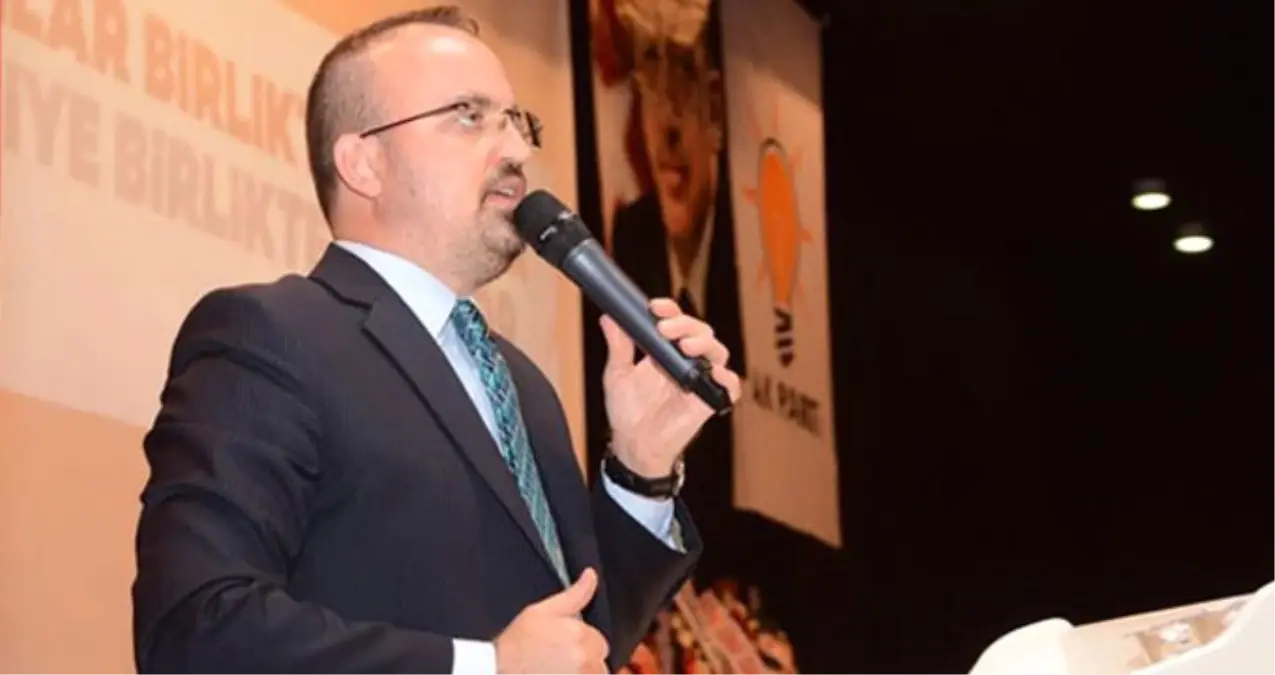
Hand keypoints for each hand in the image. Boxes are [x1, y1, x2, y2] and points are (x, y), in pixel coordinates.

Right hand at [493, 568, 608, 674]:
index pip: (600, 643)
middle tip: (557, 660)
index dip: (583, 643)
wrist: (497, 668)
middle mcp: (585, 661)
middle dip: (584, 662)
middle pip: (599, 663)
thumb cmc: (517, 643)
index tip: (564, 647)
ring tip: (555, 671)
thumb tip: (591, 575)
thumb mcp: (543, 611)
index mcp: (581, 636)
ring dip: (580, 674)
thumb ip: (575, 594)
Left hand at [600, 298, 742, 478]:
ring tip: (686, 346)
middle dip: (685, 324)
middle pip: (699, 331)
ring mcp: (699, 379)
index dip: (670, 309)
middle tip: (666, 329)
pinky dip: (727, 379)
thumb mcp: (618, 375)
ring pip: (717, 352)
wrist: (634, 444)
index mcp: (666, 349)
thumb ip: (618, 347)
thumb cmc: (628, 410)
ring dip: (705, 344)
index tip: (655, 308)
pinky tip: (713, 375)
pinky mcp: (709, 401)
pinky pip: (729, 387)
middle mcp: (686, 360)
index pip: (675, 321)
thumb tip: (609, 318)